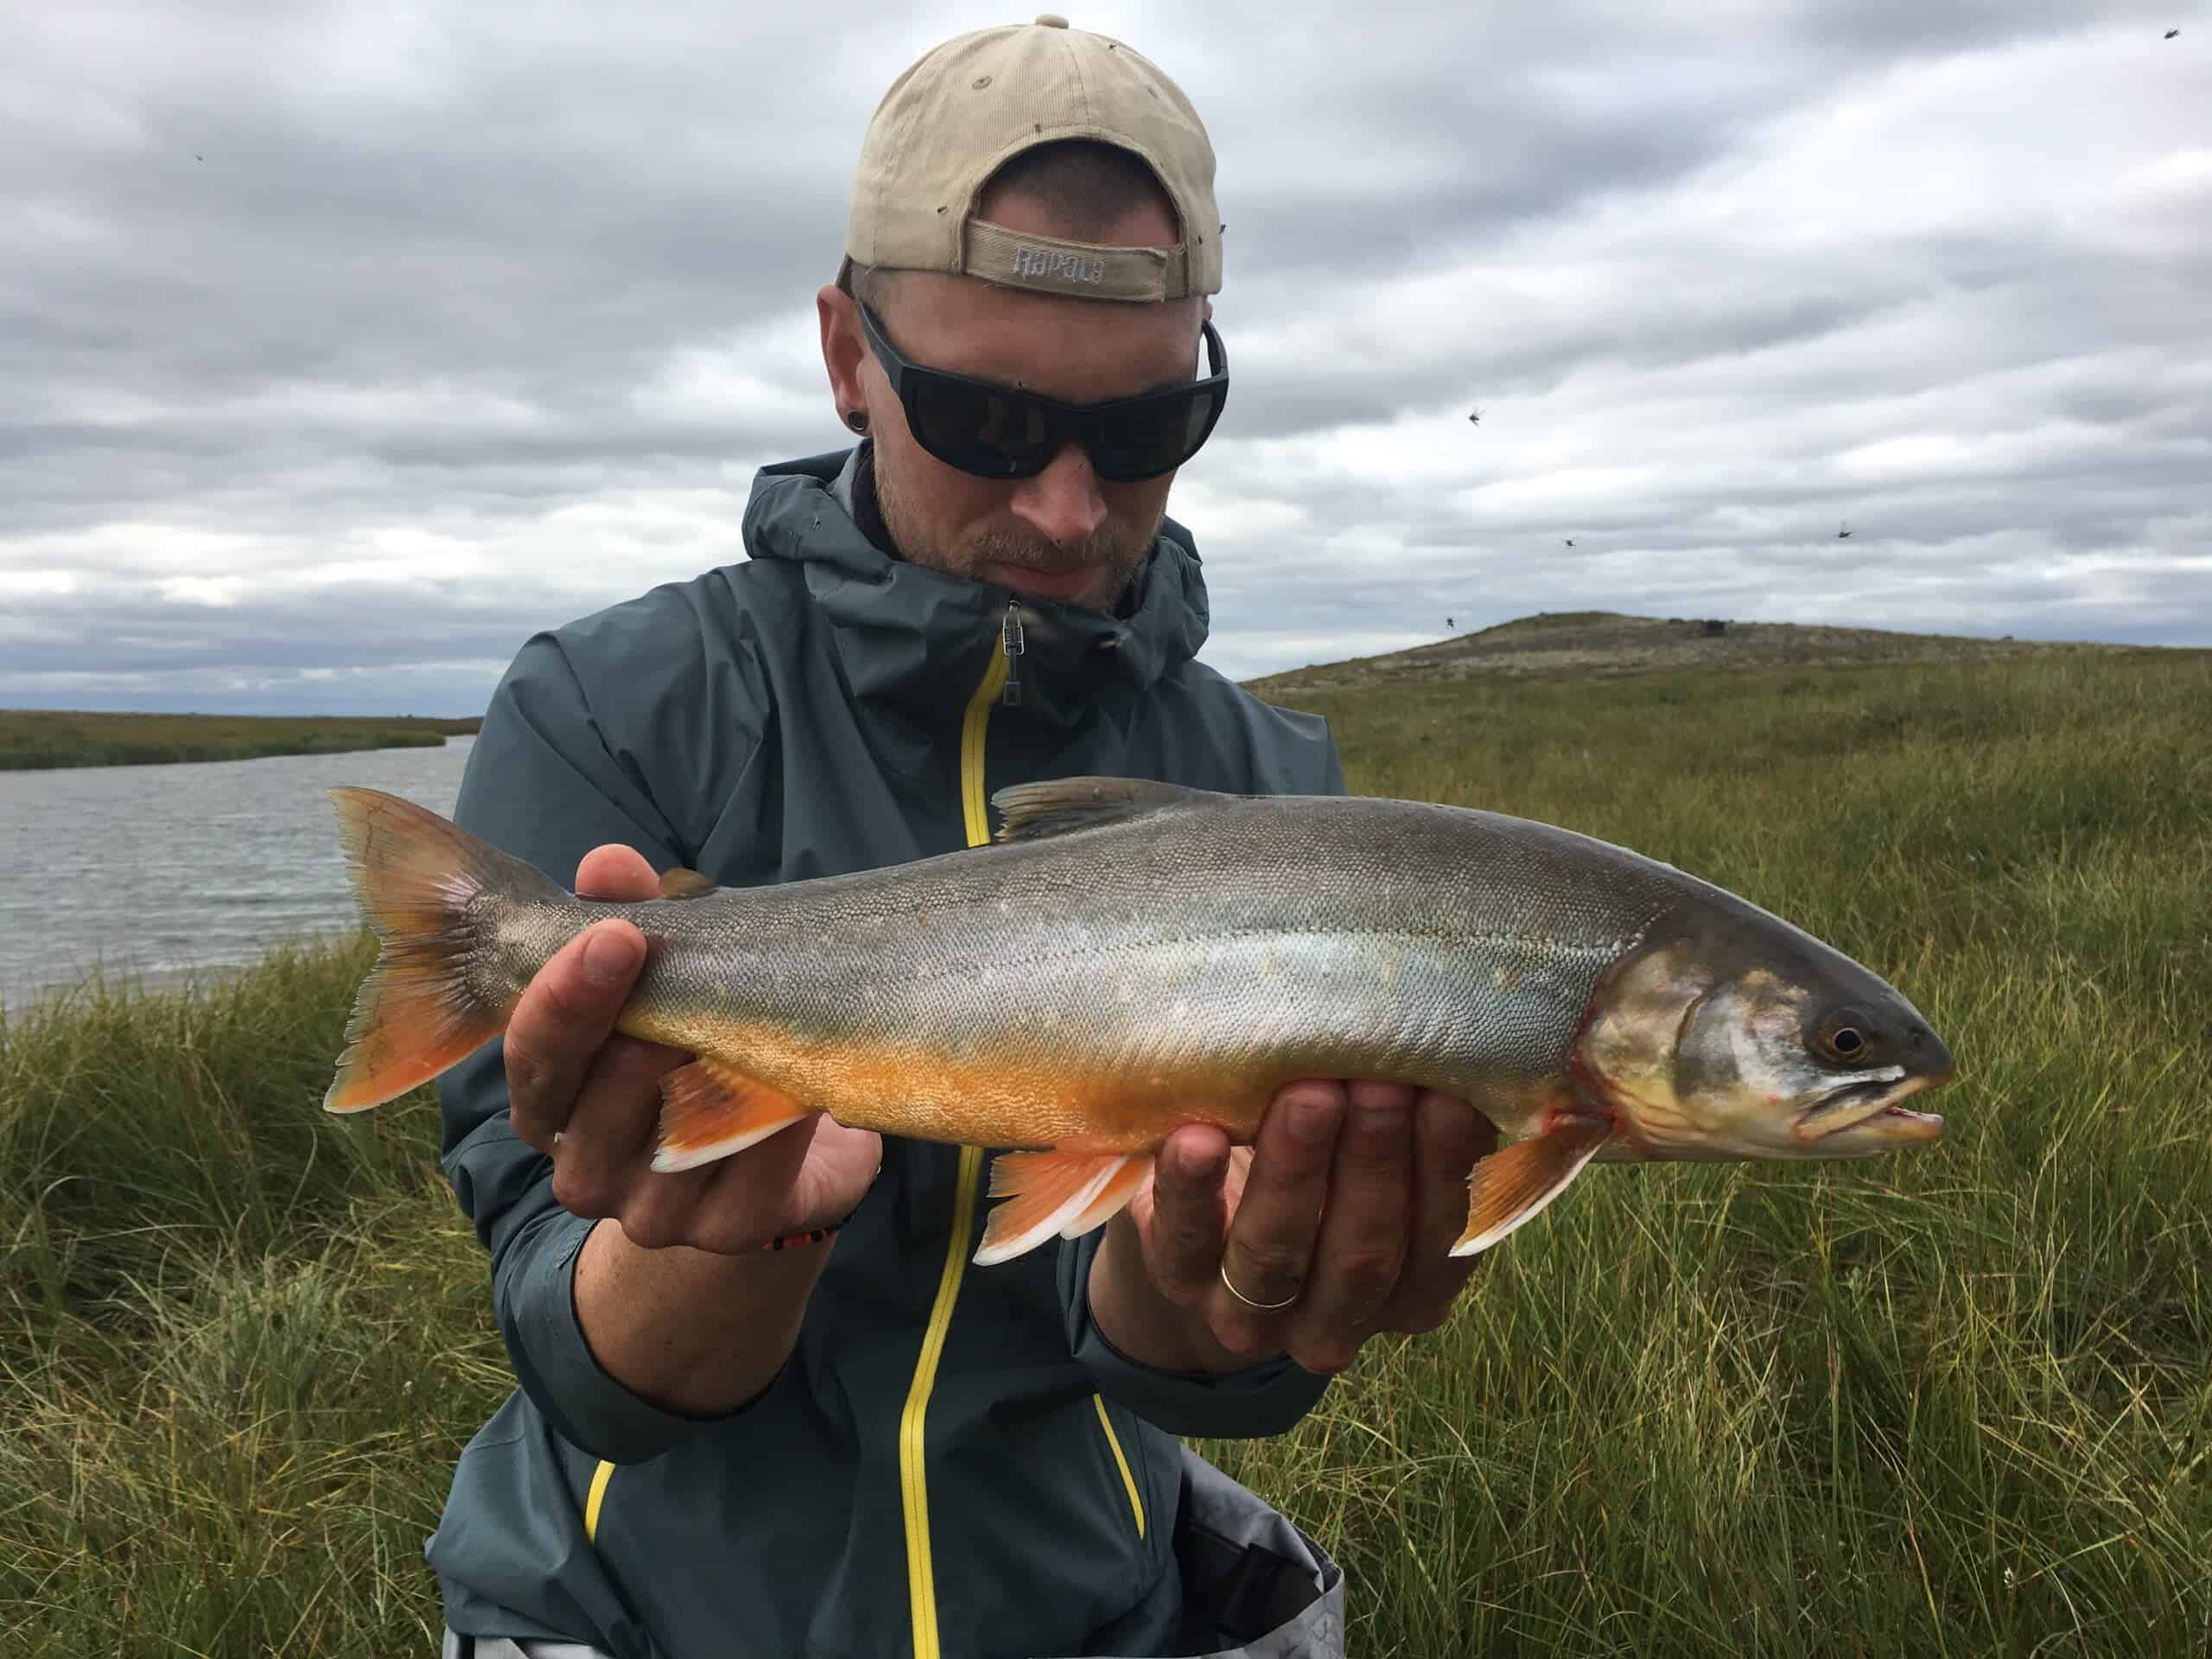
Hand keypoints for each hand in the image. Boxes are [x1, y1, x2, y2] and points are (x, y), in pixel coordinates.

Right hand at [502, 843, 881, 1253]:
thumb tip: (608, 864)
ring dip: (714, 1071)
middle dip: (640, 1025)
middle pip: (591, 1102)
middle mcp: (585, 1167)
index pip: (533, 1057)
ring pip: (673, 1137)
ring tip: (750, 1013)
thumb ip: (633, 919)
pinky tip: (803, 1078)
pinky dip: (779, 1120)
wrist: (776, 1157)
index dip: (564, 998)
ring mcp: (653, 1212)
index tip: (616, 935)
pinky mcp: (728, 1231)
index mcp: (551, 1102)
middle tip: (687, 967)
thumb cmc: (700, 1049)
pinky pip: (753, 1173)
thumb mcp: (667, 978)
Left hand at [1119, 1080, 1497, 1374]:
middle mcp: (1337, 1319)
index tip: (1452, 1095)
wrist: (1211, 1220)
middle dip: (1375, 1162)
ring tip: (1310, 1095)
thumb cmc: (1327, 1166)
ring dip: (1297, 1170)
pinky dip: (1192, 1189)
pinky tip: (1197, 1137)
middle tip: (1382, 1082)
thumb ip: (1425, 1122)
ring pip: (1278, 1253)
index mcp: (1411, 1292)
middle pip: (1364, 1253)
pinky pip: (1185, 1239)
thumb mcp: (1386, 1152)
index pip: (1442, 1246)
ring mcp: (1252, 1313)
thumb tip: (1480, 1051)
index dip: (1448, 1172)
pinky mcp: (1177, 1277)